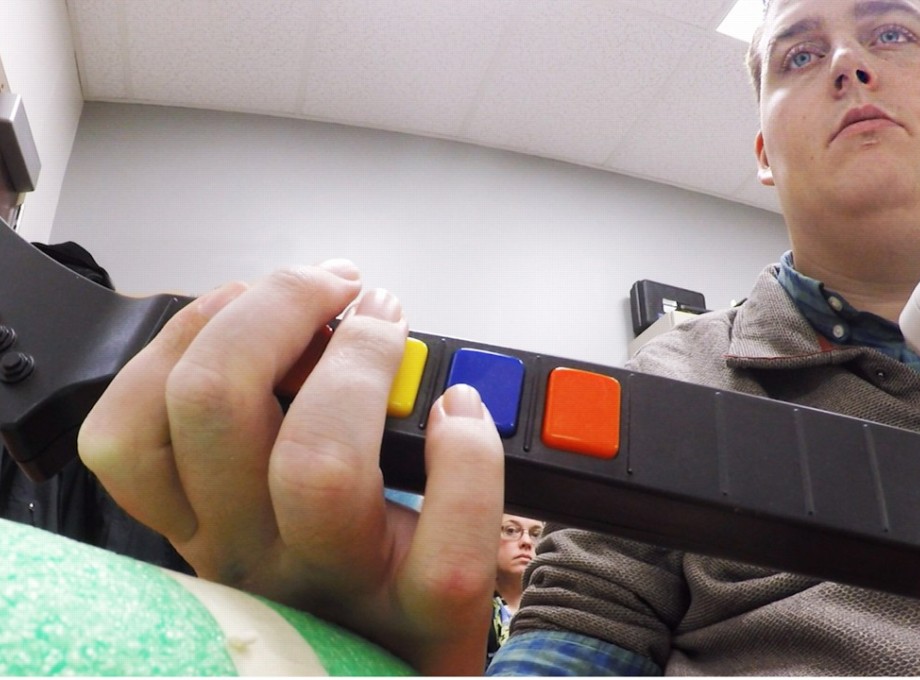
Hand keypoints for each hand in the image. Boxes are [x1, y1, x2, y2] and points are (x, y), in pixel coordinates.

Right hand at [78, 260, 504, 674]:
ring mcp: (337, 586)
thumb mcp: (264, 503)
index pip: (129, 429)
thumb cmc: (339, 574)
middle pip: (214, 403)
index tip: (255, 292)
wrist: (397, 671)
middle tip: (337, 285)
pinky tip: (460, 416)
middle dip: (280, 305)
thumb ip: (261, 416)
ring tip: (390, 326)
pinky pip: (447, 535)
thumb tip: (305, 312)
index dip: (192, 331)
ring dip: (362, 361)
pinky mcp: (425, 615)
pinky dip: (466, 456)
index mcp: (204, 523)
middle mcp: (252, 556)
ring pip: (316, 461)